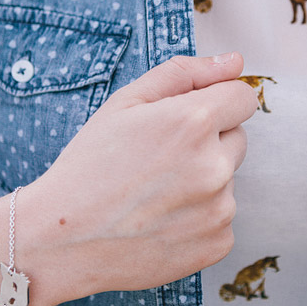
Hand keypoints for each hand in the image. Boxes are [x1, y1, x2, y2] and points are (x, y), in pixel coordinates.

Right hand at [19, 52, 257, 301]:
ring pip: (227, 181)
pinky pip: (222, 219)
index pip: (243, 98)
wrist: (63, 242)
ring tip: (154, 195)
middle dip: (209, 142)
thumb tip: (235, 61)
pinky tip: (160, 222)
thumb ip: (185, 73)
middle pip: (237, 139)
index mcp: (194, 122)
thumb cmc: (89, 166)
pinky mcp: (218, 244)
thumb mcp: (126, 103)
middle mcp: (215, 167)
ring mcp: (220, 210)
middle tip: (159, 161)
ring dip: (203, 182)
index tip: (190, 119)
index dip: (216, 103)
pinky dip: (199, 219)